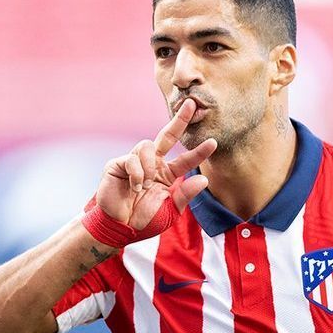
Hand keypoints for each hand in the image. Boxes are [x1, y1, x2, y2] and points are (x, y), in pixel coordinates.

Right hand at [94, 98, 215, 229]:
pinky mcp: (118, 164)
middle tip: (192, 104)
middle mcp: (153, 164)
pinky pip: (132, 159)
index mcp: (167, 174)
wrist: (120, 229)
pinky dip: (137, 174)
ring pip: (147, 146)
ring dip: (149, 166)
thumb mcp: (171, 210)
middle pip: (167, 135)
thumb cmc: (145, 221)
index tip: (213, 142)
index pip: (186, 159)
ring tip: (145, 186)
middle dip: (180, 119)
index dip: (199, 151)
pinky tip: (135, 187)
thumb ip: (185, 195)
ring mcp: (135, 161)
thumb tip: (203, 179)